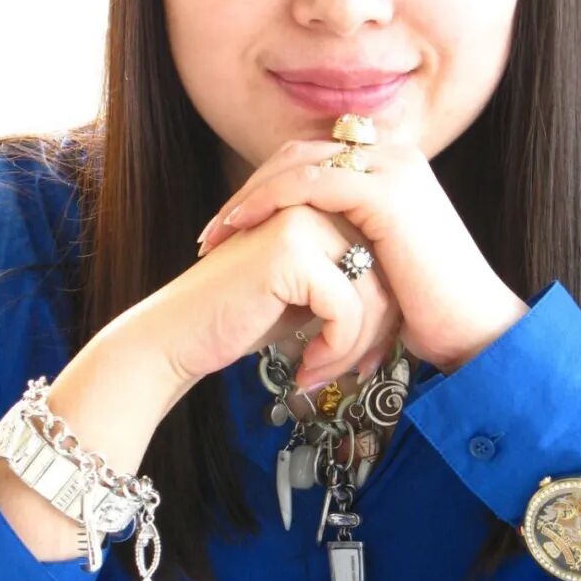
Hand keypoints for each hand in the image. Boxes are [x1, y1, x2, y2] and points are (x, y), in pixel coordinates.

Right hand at [138, 202, 403, 391]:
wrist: (177, 335)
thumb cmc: (241, 318)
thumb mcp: (307, 293)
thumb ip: (348, 278)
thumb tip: (403, 302)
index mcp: (321, 205)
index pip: (383, 258)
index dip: (384, 314)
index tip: (367, 357)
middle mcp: (314, 203)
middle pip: (384, 274)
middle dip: (376, 335)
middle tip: (353, 374)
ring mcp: (302, 221)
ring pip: (372, 294)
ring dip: (355, 350)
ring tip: (322, 376)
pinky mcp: (290, 251)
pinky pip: (347, 309)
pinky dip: (336, 349)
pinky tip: (307, 369)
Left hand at [197, 138, 528, 376]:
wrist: (473, 331)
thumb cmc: (425, 309)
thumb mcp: (375, 260)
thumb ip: (343, 236)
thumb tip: (296, 245)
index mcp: (391, 166)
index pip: (310, 159)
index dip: (263, 187)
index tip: (228, 229)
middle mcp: (395, 155)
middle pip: (297, 154)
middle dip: (248, 191)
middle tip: (210, 233)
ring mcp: (393, 168)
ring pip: (296, 164)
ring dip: (248, 197)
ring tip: (215, 236)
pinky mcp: (387, 191)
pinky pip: (309, 183)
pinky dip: (267, 201)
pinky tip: (239, 230)